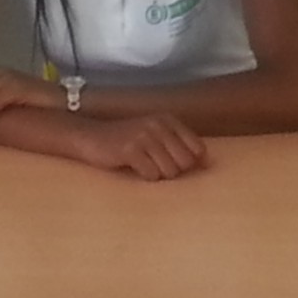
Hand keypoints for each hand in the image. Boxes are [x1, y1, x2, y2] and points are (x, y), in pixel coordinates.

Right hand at [73, 113, 209, 180]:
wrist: (90, 137)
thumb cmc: (126, 141)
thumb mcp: (155, 135)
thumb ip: (179, 145)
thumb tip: (208, 163)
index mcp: (169, 120)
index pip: (198, 149)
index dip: (189, 163)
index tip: (174, 164)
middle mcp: (159, 125)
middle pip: (185, 163)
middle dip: (173, 171)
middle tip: (155, 166)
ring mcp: (144, 136)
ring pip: (170, 171)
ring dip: (158, 175)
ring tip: (144, 166)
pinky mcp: (130, 149)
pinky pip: (151, 175)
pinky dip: (145, 177)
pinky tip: (134, 168)